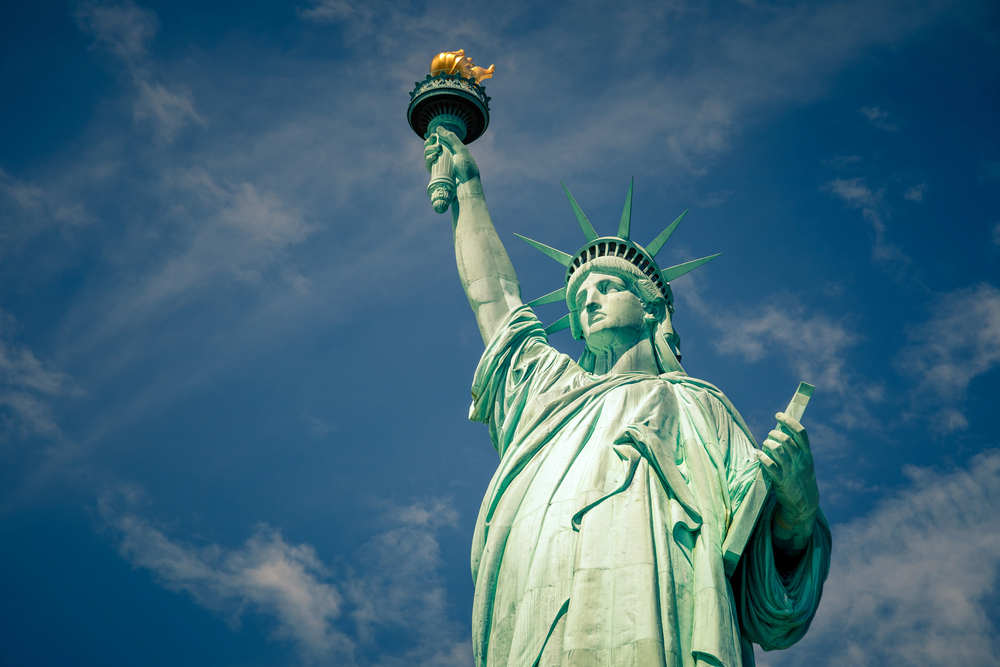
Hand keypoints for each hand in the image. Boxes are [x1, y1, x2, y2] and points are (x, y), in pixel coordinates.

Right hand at [423, 128, 479, 183]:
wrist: (467, 187)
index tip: (434, 135)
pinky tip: (434, 157)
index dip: (433, 137)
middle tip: (437, 145)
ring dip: (429, 149)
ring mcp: (439, 165)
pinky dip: (428, 158)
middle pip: (430, 146)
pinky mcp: (435, 173)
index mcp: (451, 150)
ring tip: (437, 151)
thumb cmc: (467, 169)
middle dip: (430, 142)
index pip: (438, 140)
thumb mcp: (461, 151)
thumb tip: (438, 128)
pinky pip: (427, 164)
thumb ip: (451, 138)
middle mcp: (444, 157)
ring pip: (427, 154)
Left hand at [759, 413, 819, 531]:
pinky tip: (759, 455)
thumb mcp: (803, 461)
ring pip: (777, 450)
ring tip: (765, 446)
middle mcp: (800, 461)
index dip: (789, 421)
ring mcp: (791, 471)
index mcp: (807, 454)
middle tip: (770, 437)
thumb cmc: (800, 477)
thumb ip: (795, 448)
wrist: (805, 503)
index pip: (800, 432)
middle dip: (774, 434)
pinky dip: (762, 457)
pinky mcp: (781, 480)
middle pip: (785, 439)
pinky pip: (769, 465)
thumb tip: (781, 428)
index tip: (778, 415)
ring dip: (767, 445)